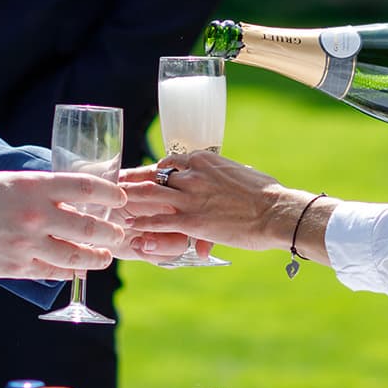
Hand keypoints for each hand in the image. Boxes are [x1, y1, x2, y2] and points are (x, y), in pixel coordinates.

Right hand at [0, 170, 130, 280]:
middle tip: (118, 234)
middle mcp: (36, 215)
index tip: (119, 199)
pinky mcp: (16, 267)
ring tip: (105, 257)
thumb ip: (44, 192)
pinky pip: (52, 272)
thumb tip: (75, 203)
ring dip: (96, 258)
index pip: (87, 187)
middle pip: (90, 227)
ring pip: (76, 256)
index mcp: (36, 187)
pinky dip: (68, 271)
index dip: (109, 194)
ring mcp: (27, 244)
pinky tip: (74, 269)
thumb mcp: (13, 182)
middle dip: (110, 233)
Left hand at [124, 152, 315, 252]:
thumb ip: (227, 174)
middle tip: (114, 183)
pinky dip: (140, 223)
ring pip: (149, 195)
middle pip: (152, 174)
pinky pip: (158, 221)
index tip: (143, 175)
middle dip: (131, 179)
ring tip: (111, 203)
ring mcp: (190, 197)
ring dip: (128, 199)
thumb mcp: (243, 173)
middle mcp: (193, 175)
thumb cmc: (267, 193)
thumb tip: (230, 174)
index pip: (169, 161)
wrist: (276, 211)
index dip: (153, 169)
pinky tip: (128, 227)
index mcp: (205, 160)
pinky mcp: (191, 221)